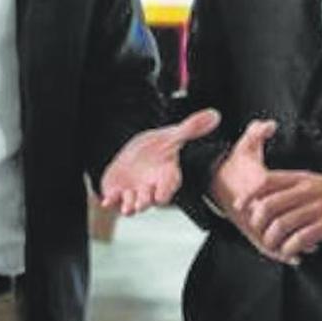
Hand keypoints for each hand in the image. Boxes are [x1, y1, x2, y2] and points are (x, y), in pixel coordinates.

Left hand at [101, 108, 220, 214]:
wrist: (136, 153)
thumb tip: (215, 114)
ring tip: (127, 201)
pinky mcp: (119, 194)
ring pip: (132, 206)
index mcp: (166, 178)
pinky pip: (113, 202)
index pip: (168, 190)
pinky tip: (106, 200)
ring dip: (129, 205)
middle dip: (145, 202)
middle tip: (141, 201)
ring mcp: (134, 193)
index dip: (165, 193)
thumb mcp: (173, 136)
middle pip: (149, 201)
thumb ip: (192, 128)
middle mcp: (151, 190)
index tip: (161, 195)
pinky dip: (110, 202)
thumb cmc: (158, 148)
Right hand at [208, 119, 300, 265]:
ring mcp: (248, 220)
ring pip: (269, 237)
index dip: (288, 200)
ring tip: (311, 247)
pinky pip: (263, 245)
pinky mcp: (247, 230)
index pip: (270, 193)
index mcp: (252, 183)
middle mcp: (250, 205)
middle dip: (293, 226)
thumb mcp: (244, 144)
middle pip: (274, 220)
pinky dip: (278, 253)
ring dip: (289, 244)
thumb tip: (269, 125)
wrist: (214, 180)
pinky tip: (295, 258)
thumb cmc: (235, 162)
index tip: (306, 204)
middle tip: (316, 229)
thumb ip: (257, 133)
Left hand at [247, 171, 321, 261]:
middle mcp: (307, 191)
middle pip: (269, 206)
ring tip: (272, 245)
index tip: (239, 206)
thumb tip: (253, 198)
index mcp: (299, 178)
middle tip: (257, 233)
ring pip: (282, 225)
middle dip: (257, 223)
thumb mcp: (306, 180)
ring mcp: (318, 207)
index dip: (249, 195)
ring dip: (272, 240)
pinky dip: (290, 248)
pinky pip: (301, 238)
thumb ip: (283, 186)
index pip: (266, 182)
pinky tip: (289, 252)